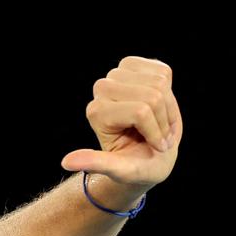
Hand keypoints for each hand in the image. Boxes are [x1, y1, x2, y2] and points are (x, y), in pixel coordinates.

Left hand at [61, 56, 181, 188]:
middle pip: (152, 96)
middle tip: (159, 138)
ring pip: (159, 83)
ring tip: (160, 125)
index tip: (156, 147)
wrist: (149, 153)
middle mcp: (101, 90)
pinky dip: (170, 93)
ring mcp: (117, 74)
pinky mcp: (135, 65)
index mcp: (96, 112)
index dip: (155, 131)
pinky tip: (160, 107)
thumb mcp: (119, 170)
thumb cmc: (136, 165)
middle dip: (163, 120)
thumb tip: (66, 163)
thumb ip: (96, 164)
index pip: (141, 112)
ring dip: (168, 109)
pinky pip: (164, 72)